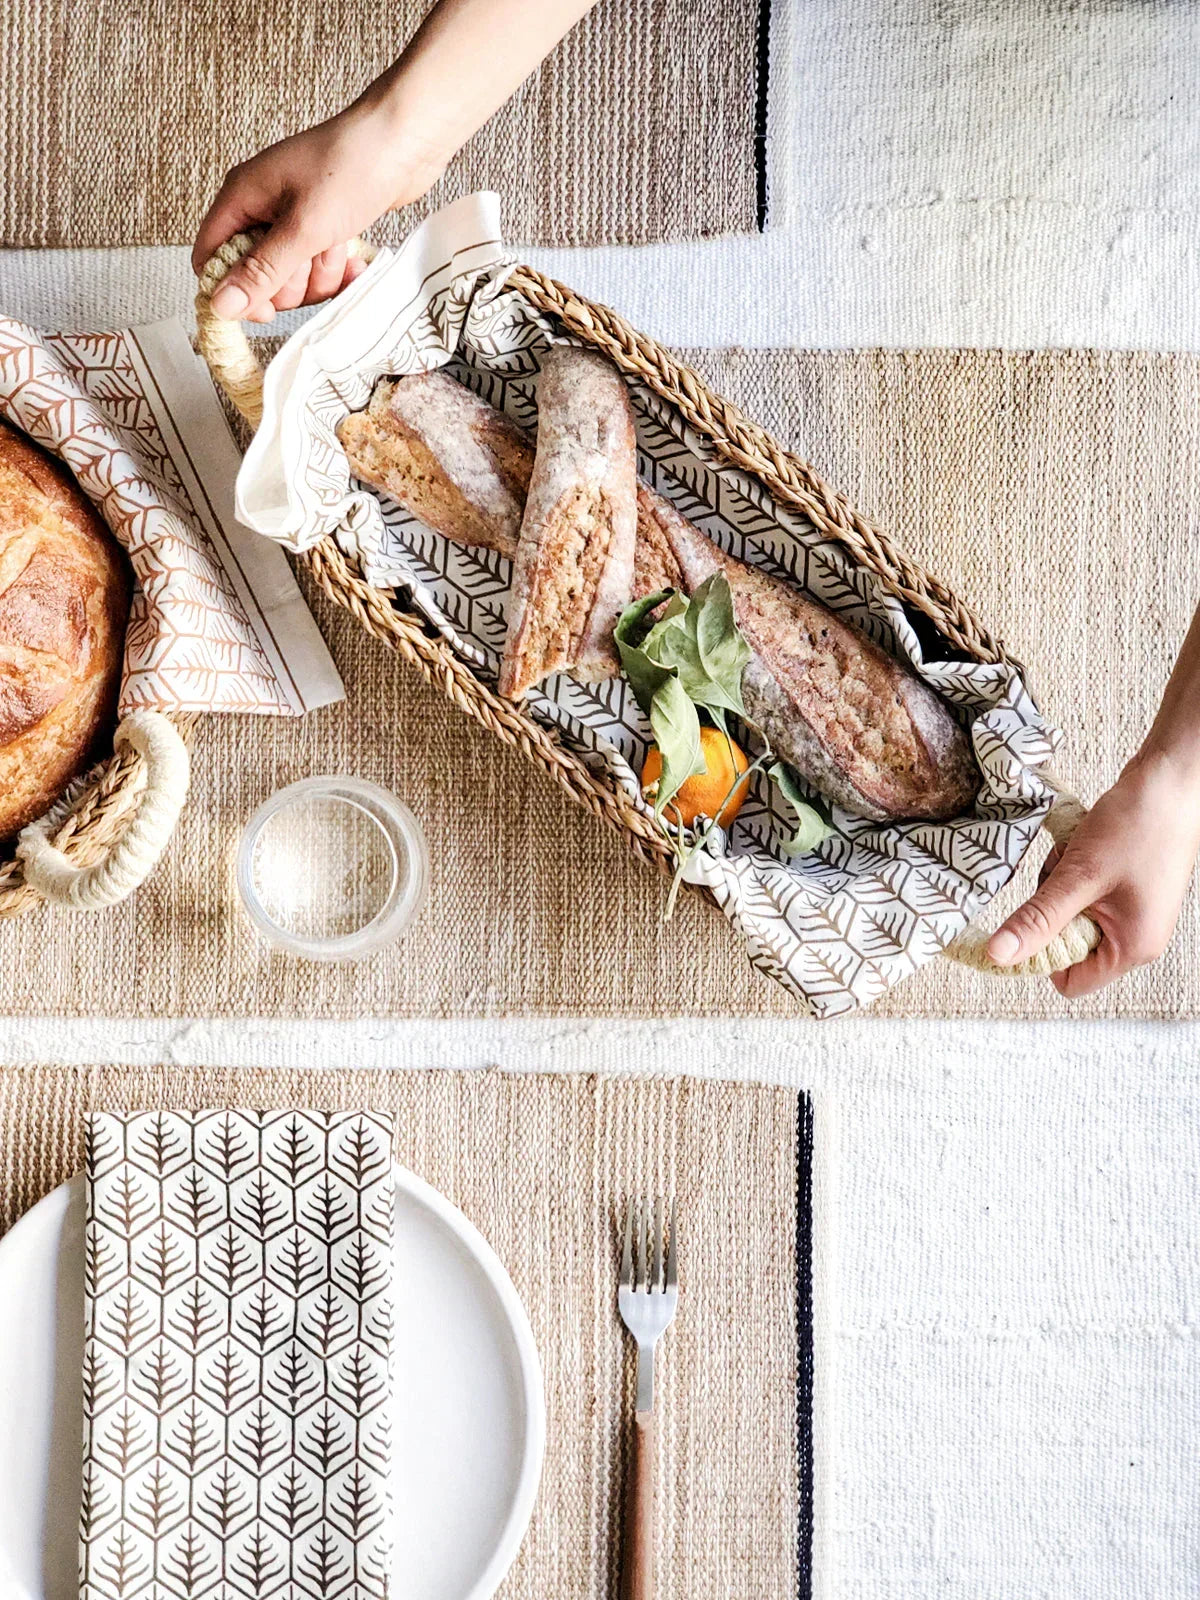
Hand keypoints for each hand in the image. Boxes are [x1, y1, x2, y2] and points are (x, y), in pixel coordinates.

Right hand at [192, 101, 446, 322]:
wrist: (404, 141)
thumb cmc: (351, 169)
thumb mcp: (303, 229)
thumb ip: (262, 270)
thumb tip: (221, 304)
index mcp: (242, 196)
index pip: (210, 255)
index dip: (230, 289)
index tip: (264, 310)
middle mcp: (262, 207)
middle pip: (255, 274)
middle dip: (289, 281)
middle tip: (311, 258)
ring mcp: (294, 217)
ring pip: (292, 276)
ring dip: (319, 275)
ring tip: (337, 246)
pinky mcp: (323, 227)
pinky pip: (319, 267)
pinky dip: (337, 268)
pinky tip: (354, 258)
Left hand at [987, 752, 1199, 994]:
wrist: (1170, 779)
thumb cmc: (1136, 826)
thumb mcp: (1078, 876)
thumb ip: (1037, 919)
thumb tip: (998, 955)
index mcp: (1132, 947)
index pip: (1070, 981)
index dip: (1041, 957)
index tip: (1027, 920)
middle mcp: (1136, 936)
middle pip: (1067, 945)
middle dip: (1052, 908)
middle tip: (1062, 874)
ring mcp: (1131, 910)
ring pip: (1069, 912)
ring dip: (1059, 883)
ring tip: (1077, 853)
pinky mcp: (1124, 887)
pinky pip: (1081, 891)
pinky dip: (1072, 870)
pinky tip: (1083, 844)